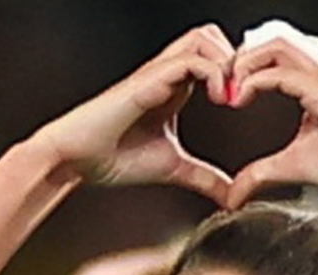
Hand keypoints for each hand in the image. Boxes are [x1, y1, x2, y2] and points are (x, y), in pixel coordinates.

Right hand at [27, 25, 234, 203]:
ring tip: (229, 95)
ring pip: (205, 37)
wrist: (74, 161)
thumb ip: (204, 178)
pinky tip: (218, 100)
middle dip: (236, 60)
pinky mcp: (149, 79)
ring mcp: (158, 73)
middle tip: (241, 93)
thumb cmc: (110, 159)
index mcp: (174, 89)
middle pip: (213, 36)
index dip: (236, 73)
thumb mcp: (172, 168)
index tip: (243, 105)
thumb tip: (230, 195)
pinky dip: (215, 74)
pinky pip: (193, 59)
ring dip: (227, 61)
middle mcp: (167, 75)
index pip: (215, 58)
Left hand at [224, 35, 317, 207]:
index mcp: (313, 85)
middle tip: (218, 86)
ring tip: (227, 88)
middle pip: (271, 44)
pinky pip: (281, 72)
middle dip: (239, 60)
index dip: (243, 71)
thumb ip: (260, 173)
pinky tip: (240, 99)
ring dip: (244, 63)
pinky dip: (254, 80)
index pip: (272, 60)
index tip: (223, 96)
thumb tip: (232, 193)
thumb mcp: (293, 166)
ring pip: (275, 47)